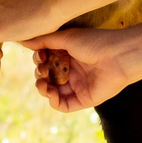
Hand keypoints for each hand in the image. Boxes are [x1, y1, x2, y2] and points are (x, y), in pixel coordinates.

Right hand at [26, 27, 141, 112]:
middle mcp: (72, 70)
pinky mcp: (83, 99)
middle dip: (39, 74)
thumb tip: (23, 41)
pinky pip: (63, 105)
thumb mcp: (65, 38)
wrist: (118, 56)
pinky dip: (53, 101)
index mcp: (68, 55)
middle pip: (46, 76)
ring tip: (42, 83)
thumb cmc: (94, 42)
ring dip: (42, 88)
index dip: (38, 60)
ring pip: (52, 92)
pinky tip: (51, 92)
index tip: (39, 56)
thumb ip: (44, 41)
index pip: (46, 60)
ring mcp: (77, 86)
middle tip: (43, 69)